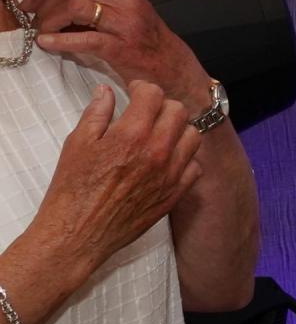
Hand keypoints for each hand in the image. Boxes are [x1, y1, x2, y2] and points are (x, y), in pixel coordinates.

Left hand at [21, 0, 209, 112]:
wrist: (174, 70)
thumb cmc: (146, 46)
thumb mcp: (124, 17)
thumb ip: (97, 8)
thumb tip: (57, 6)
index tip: (32, 5)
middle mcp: (126, 1)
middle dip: (45, 2)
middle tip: (34, 19)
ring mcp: (126, 23)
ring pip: (75, 6)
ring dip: (50, 19)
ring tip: (43, 32)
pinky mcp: (122, 47)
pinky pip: (85, 38)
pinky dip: (60, 39)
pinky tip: (47, 43)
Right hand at [32, 82, 202, 277]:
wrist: (77, 235)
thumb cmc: (72, 190)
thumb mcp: (77, 145)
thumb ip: (96, 114)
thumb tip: (106, 91)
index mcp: (131, 135)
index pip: (154, 94)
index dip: (142, 88)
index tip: (135, 92)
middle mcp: (157, 151)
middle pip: (178, 111)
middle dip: (162, 106)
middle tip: (147, 113)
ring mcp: (170, 173)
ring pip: (193, 136)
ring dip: (178, 130)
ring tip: (160, 135)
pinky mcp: (175, 193)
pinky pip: (195, 166)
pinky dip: (185, 159)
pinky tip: (166, 160)